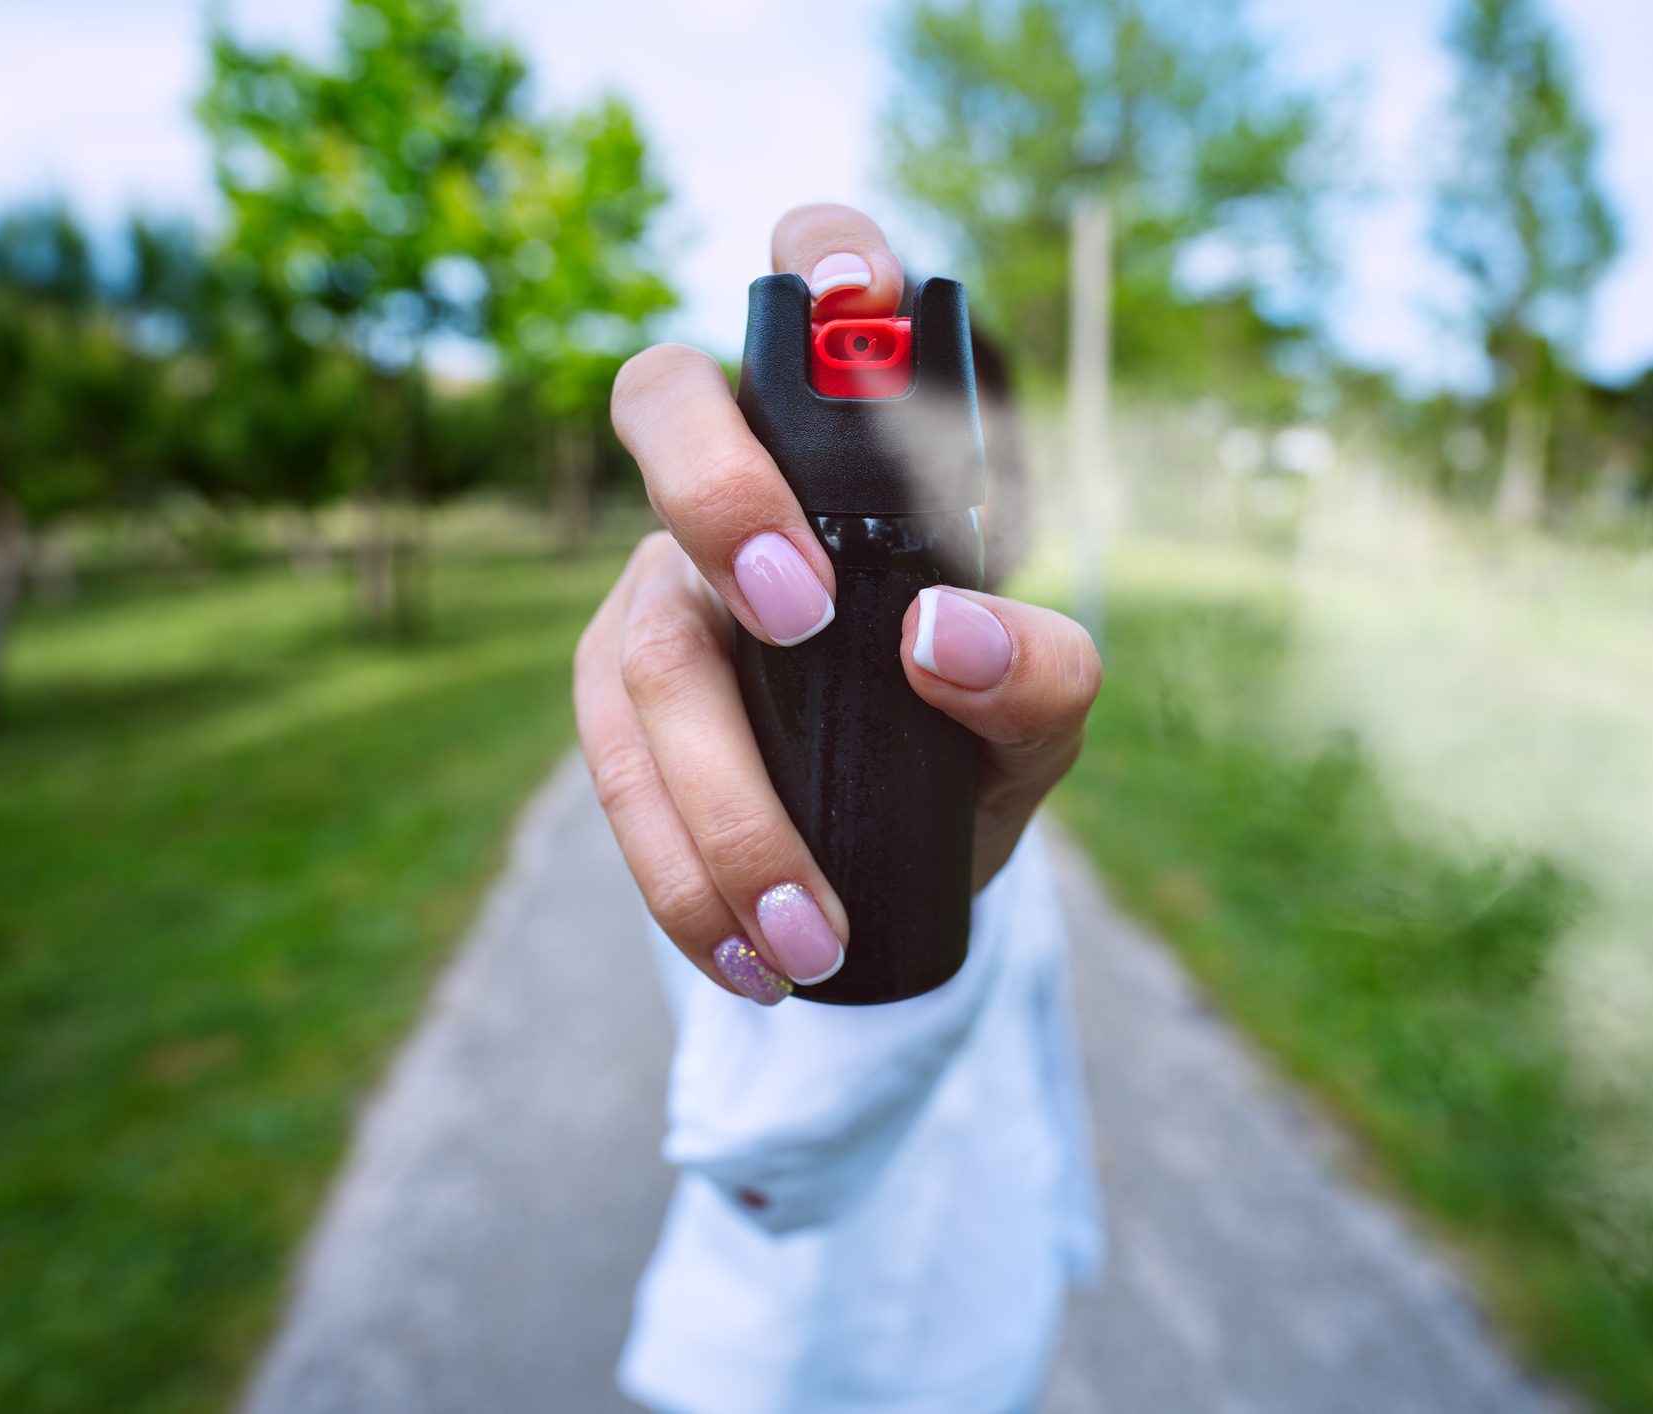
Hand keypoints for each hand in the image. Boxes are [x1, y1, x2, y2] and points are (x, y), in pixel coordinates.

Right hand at [574, 204, 1100, 1004]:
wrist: (901, 856)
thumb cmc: (971, 735)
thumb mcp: (1040, 719)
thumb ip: (1040, 673)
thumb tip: (942, 640)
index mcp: (847, 446)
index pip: (812, 283)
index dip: (824, 250)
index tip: (863, 288)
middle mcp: (734, 485)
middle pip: (663, 405)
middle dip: (722, 494)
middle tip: (804, 614)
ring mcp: (658, 586)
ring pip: (642, 642)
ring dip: (721, 801)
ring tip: (811, 934)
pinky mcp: (615, 698)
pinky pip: (613, 771)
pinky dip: (680, 874)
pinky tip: (747, 955)